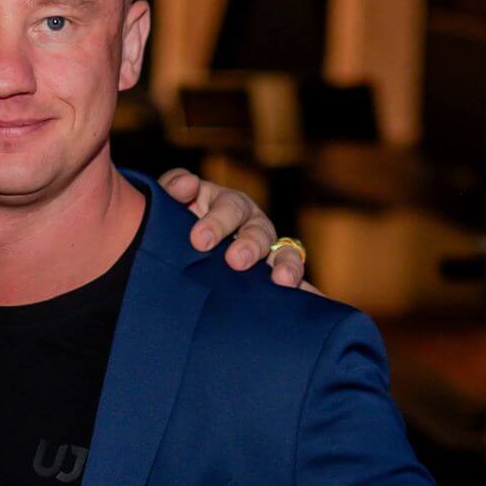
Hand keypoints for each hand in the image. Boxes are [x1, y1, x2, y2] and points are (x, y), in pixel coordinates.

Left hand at [158, 168, 310, 289]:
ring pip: (287, 254)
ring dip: (288, 266)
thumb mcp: (170, 204)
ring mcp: (268, 254)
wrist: (178, 261)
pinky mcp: (277, 279)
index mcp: (228, 206)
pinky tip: (316, 301)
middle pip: (258, 232)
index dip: (217, 221)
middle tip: (235, 261)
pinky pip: (299, 285)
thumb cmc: (177, 225)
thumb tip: (187, 185)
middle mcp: (253, 227)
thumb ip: (174, 189)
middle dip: (249, 245)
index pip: (229, 207)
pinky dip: (308, 292)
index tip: (199, 240)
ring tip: (282, 281)